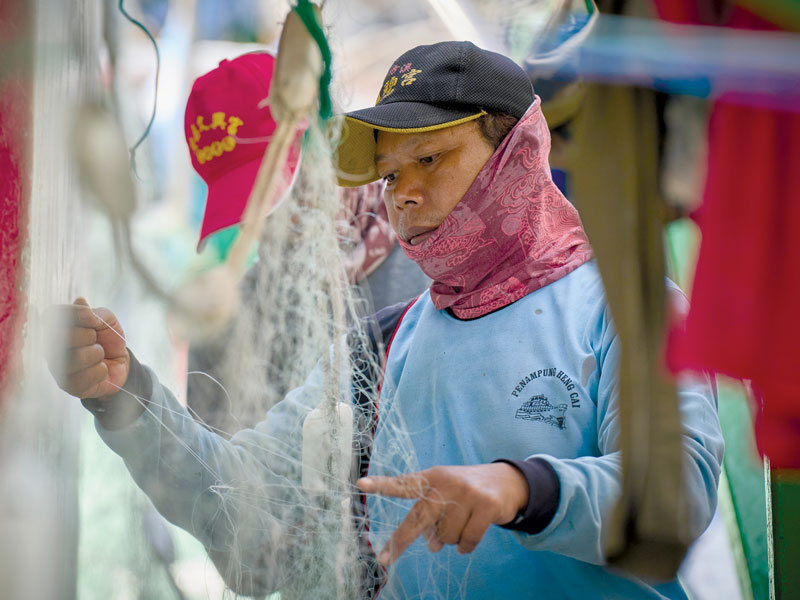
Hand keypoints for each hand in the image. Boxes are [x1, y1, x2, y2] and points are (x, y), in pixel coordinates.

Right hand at [45, 297, 129, 397]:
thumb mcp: (107, 321)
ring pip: (76, 357)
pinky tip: (100, 369)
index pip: (53, 315)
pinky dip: (101, 371)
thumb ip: (94, 313)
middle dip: (89, 336)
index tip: (92, 317)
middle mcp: (51, 348)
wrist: (120, 363)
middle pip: (65, 336)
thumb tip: (80, 303)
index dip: (76, 314)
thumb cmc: (108, 339)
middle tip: (95, 340)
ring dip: (97, 354)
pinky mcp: (69, 386)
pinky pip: (86, 377)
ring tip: (99, 355)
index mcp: (56, 328)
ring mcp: (58, 369)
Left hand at [357, 462, 527, 564]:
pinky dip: (466, 547)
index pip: (404, 483)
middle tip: (385, 558)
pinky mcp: (486, 506)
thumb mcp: (446, 496)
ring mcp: (467, 494)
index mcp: (432, 478)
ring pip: (446, 537)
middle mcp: (447, 483)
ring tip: (460, 524)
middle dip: (401, 541)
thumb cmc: (465, 492)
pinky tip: (468, 540)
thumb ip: (433, 517)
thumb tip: (432, 546)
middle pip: (418, 518)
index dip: (382, 485)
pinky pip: (467, 542)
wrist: (506, 482)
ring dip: (450, 539)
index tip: (360, 484)